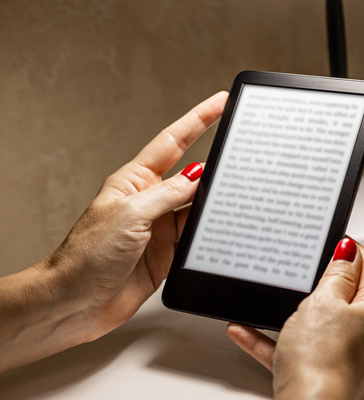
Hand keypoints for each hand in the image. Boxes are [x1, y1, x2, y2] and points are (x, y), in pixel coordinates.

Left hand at [0, 91, 225, 371]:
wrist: (75, 303)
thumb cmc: (86, 257)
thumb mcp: (131, 215)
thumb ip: (169, 194)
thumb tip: (199, 175)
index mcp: (134, 181)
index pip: (173, 141)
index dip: (198, 119)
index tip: (220, 102)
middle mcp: (150, 201)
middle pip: (192, 173)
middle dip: (217, 159)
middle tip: (245, 144)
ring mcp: (162, 227)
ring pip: (199, 205)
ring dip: (217, 200)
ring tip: (242, 189)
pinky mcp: (170, 253)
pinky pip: (199, 234)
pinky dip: (213, 230)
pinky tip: (227, 224)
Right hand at [227, 239, 363, 399]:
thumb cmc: (323, 362)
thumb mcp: (325, 301)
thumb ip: (336, 274)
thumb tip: (348, 253)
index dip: (351, 251)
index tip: (335, 240)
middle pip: (349, 296)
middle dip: (323, 282)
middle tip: (305, 266)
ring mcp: (349, 356)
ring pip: (321, 324)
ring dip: (294, 312)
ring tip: (274, 297)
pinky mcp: (325, 373)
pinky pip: (299, 348)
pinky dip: (277, 339)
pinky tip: (248, 331)